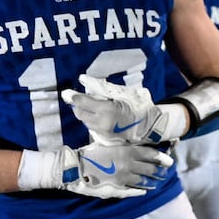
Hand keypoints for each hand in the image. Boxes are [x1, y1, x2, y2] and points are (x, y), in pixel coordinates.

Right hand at [60, 142, 173, 198]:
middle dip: (160, 171)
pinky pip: (132, 190)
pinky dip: (140, 190)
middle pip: (150, 169)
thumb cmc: (90, 152)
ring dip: (152, 182)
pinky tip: (144, 191)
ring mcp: (123, 178)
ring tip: (157, 182)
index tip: (169, 161)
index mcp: (127, 151)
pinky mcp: (116, 188)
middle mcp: (128, 164)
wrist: (74, 167)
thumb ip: (124, 147)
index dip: (162, 158)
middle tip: (165, 172)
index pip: (151, 155)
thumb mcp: (108, 143)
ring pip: (144, 181)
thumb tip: (137, 148)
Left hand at [62, 74, 187, 144]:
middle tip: (83, 100)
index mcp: (106, 110)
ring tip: (95, 108)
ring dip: (86, 114)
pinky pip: (92, 128)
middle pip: (79, 113)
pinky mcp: (104, 139)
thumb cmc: (138, 106)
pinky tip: (101, 117)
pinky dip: (92, 121)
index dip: (74, 96)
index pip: (82, 102)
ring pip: (85, 122)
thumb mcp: (122, 92)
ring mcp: (102, 133)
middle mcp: (101, 123)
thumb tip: (83, 79)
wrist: (150, 125)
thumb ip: (102, 87)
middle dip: (79, 106)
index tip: (68, 93)